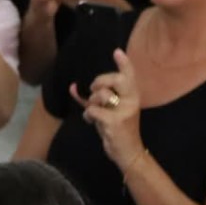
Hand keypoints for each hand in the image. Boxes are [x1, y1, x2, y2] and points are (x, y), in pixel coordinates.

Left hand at [70, 48, 147, 169]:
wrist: (127, 152)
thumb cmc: (116, 129)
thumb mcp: (108, 111)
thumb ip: (93, 98)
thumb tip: (72, 87)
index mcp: (133, 96)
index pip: (130, 75)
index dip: (124, 63)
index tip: (117, 51)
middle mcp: (132, 101)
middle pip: (116, 79)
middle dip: (99, 81)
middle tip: (93, 90)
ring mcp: (125, 111)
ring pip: (101, 95)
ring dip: (91, 103)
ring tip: (93, 112)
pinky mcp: (115, 122)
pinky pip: (93, 111)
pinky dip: (88, 116)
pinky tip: (92, 122)